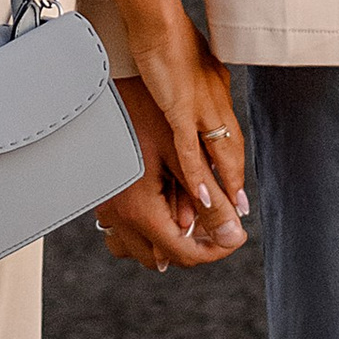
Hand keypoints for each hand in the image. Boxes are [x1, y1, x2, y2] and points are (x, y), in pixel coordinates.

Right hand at [95, 49, 248, 272]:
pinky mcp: (102, 194)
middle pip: (162, 257)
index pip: (186, 253)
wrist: (106, 80)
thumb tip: (233, 233)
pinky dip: (146, 226)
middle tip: (217, 222)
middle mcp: (118, 215)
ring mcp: (106, 206)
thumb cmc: (144, 109)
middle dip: (193, 245)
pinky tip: (164, 201)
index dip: (218, 247)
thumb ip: (210, 201)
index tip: (236, 232)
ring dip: (166, 239)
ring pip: (137, 248)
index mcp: (140, 210)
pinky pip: (122, 228)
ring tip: (190, 215)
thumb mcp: (184, 156)